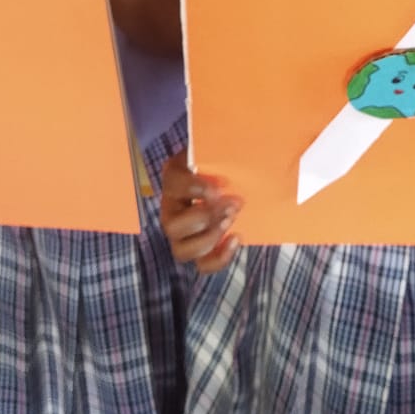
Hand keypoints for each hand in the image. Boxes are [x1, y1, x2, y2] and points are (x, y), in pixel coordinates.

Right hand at [160, 151, 242, 271]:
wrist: (229, 174)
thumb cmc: (222, 159)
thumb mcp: (220, 148)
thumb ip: (225, 149)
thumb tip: (244, 148)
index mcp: (174, 177)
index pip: (172, 183)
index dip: (194, 188)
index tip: (219, 187)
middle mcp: (170, 208)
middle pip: (172, 226)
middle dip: (204, 219)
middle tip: (231, 206)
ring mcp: (181, 233)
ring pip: (182, 251)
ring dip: (209, 239)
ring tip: (231, 222)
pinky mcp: (198, 248)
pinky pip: (202, 265)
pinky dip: (220, 258)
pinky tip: (236, 239)